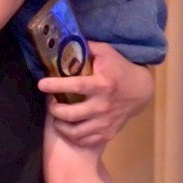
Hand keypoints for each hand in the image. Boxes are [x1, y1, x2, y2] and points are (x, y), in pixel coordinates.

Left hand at [38, 41, 153, 147]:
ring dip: (60, 125)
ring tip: (57, 117)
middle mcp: (103, 106)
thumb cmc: (120, 69)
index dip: (56, 85)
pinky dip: (72, 136)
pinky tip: (68, 127)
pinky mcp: (108, 133)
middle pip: (71, 114)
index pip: (75, 86)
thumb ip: (87, 47)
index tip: (41, 84)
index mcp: (103, 84)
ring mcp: (106, 122)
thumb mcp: (107, 53)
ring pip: (76, 132)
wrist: (141, 90)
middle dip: (54, 110)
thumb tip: (66, 41)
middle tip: (51, 103)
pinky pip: (85, 141)